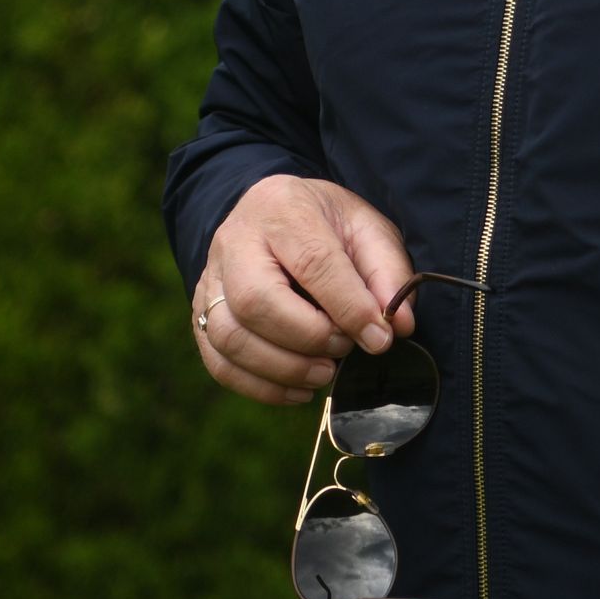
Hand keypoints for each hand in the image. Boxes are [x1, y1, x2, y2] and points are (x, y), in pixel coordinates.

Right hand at [192, 175, 419, 406]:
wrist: (272, 213)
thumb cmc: (325, 223)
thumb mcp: (366, 228)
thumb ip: (387, 272)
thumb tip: (398, 325)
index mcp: (282, 208)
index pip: (313, 263)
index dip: (349, 308)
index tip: (380, 339)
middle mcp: (234, 241)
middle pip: (255, 301)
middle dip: (308, 338)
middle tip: (344, 349)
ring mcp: (211, 279)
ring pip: (229, 336)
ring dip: (283, 368)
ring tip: (324, 372)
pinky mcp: (201, 313)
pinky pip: (218, 361)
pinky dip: (259, 387)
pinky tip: (298, 390)